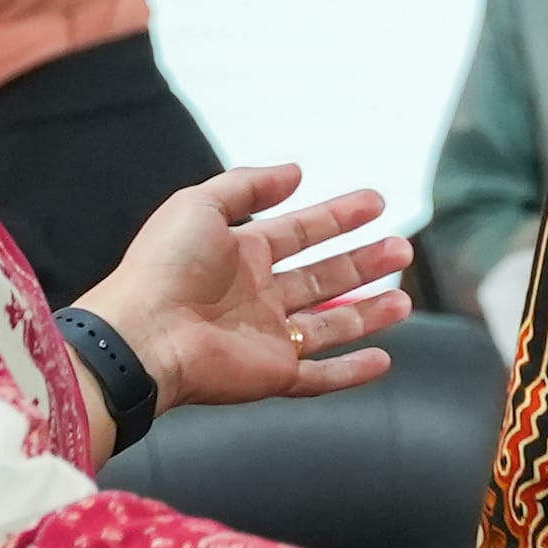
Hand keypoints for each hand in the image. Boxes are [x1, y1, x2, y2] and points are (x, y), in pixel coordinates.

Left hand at [80, 165, 412, 413]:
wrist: (143, 334)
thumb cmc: (162, 268)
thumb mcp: (200, 204)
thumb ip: (248, 183)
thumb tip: (295, 171)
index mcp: (239, 254)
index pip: (301, 232)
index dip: (338, 216)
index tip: (375, 202)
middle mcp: (257, 296)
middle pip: (323, 277)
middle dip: (364, 262)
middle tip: (402, 248)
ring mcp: (267, 338)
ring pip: (331, 326)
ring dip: (369, 312)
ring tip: (405, 298)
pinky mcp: (272, 374)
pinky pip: (321, 376)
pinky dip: (353, 372)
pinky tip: (384, 360)